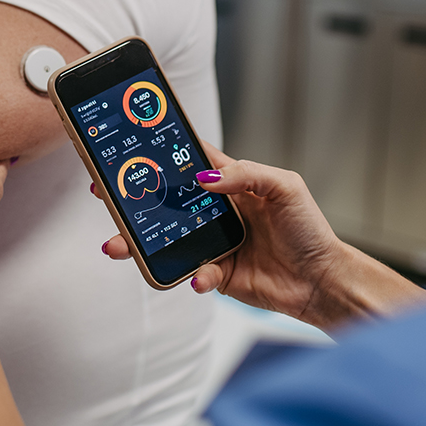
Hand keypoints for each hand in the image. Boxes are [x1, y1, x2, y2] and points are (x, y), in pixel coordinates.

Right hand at [103, 144, 416, 331]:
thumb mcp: (284, 187)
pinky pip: (192, 272)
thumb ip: (246, 175)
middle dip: (132, 198)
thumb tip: (204, 178)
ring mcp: (211, 241)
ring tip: (118, 244)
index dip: (158, 152)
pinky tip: (200, 276)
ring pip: (165, 238)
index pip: (188, 161)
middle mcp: (214, 210)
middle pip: (164, 200)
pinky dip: (193, 274)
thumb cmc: (308, 229)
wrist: (321, 281)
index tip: (128, 144)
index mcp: (229, 182)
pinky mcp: (215, 272)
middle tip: (104, 193)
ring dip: (138, 241)